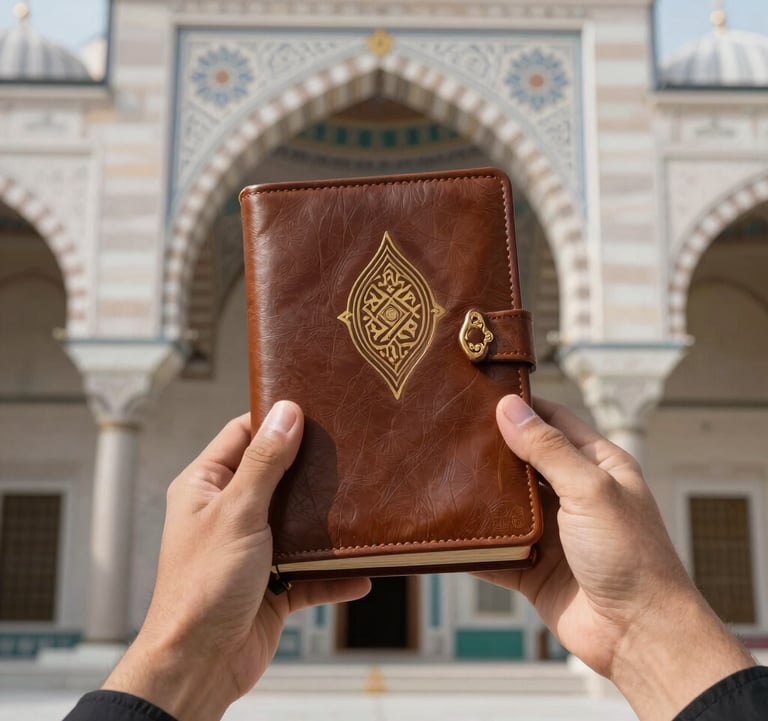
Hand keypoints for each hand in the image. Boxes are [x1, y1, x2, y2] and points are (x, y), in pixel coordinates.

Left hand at [103, 402, 370, 720]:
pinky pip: (311, 572)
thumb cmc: (200, 588)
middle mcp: (229, 513)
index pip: (242, 435)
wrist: (200, 665)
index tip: (312, 410)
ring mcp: (253, 549)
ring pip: (298, 522)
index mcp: (206, 487)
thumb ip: (264, 463)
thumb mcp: (237, 513)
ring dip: (325, 522)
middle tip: (345, 452)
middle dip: (310, 469)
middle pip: (277, 475)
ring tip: (357, 507)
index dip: (274, 421)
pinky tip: (359, 572)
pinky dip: (333, 573)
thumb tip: (286, 414)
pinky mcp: (273, 584)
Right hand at [476, 395, 753, 720]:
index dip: (521, 406)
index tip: (482, 394)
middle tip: (452, 434)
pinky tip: (448, 533)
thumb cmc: (632, 557)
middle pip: (524, 461)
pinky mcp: (533, 567)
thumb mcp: (590, 490)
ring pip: (506, 506)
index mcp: (597, 466)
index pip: (553, 422)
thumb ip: (548, 449)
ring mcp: (552, 532)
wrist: (639, 635)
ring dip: (480, 497)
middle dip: (492, 449)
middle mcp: (574, 494)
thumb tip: (510, 407)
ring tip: (442, 475)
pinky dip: (475, 545)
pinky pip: (496, 550)